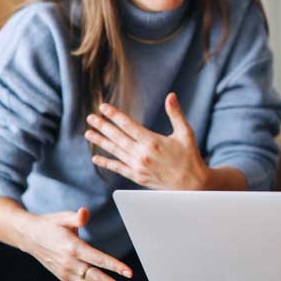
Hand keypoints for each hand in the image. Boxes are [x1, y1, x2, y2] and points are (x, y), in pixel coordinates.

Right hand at [21, 207, 133, 280]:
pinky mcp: (64, 278)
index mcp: (73, 248)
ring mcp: (66, 273)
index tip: (129, 273)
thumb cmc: (49, 225)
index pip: (98, 259)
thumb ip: (77, 217)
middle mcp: (70, 263)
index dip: (115, 266)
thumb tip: (85, 212)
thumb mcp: (62, 217)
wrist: (29, 236)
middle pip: (96, 278)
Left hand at [86, 92, 209, 189]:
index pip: (128, 125)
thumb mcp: (185, 133)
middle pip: (117, 137)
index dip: (114, 115)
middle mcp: (142, 154)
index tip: (103, 107)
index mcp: (153, 141)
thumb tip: (171, 95)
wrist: (192, 184)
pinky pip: (118, 168)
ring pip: (115, 151)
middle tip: (90, 117)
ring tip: (88, 133)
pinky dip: (106, 163)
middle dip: (103, 126)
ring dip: (101, 141)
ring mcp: (138, 167)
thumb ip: (175, 114)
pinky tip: (96, 158)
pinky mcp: (138, 177)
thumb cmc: (190, 156)